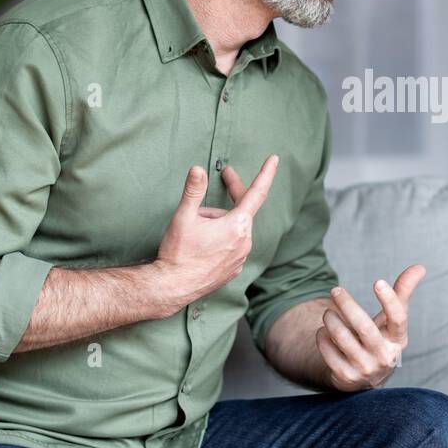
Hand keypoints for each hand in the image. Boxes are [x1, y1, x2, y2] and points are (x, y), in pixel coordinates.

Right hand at [151, 155, 277, 316]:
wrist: (172, 287)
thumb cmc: (178, 252)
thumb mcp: (184, 216)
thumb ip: (194, 190)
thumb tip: (198, 169)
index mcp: (237, 226)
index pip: (257, 193)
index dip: (266, 174)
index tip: (274, 159)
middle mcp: (245, 242)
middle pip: (242, 209)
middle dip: (233, 192)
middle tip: (225, 177)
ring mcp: (241, 257)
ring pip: (234, 228)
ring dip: (221, 220)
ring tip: (198, 225)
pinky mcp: (234, 269)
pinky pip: (232, 245)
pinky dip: (222, 237)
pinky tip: (204, 243)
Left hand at [316, 264, 425, 390]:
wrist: (364, 376)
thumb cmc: (380, 338)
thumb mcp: (391, 319)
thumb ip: (403, 292)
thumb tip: (420, 267)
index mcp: (398, 339)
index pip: (398, 319)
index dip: (389, 300)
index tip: (378, 282)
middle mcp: (384, 356)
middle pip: (364, 327)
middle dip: (347, 305)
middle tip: (335, 290)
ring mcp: (365, 368)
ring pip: (343, 339)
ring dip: (331, 321)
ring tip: (328, 313)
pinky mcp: (346, 377)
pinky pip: (328, 352)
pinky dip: (323, 338)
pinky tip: (324, 332)